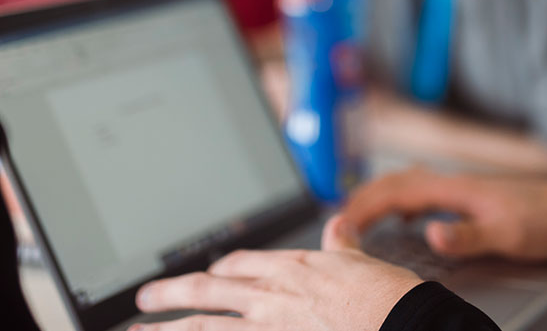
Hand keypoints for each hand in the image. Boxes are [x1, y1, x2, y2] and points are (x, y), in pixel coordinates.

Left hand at [132, 216, 422, 330]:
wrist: (404, 327)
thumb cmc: (389, 299)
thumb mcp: (364, 262)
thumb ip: (344, 246)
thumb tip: (339, 226)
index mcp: (293, 269)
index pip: (241, 266)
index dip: (219, 272)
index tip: (205, 276)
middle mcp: (272, 296)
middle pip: (206, 294)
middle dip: (170, 296)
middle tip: (142, 300)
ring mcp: (268, 328)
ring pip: (203, 328)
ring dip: (167, 330)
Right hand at [343, 168, 546, 261]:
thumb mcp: (507, 234)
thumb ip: (466, 235)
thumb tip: (429, 233)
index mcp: (455, 189)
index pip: (396, 192)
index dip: (364, 206)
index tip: (340, 223)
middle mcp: (453, 183)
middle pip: (395, 183)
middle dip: (361, 198)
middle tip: (336, 221)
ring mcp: (461, 188)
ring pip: (407, 186)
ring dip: (379, 197)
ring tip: (358, 217)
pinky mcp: (470, 197)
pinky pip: (423, 194)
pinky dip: (401, 202)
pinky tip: (404, 219)